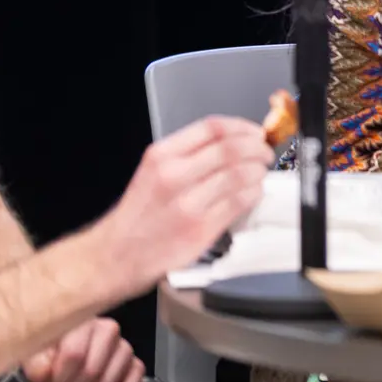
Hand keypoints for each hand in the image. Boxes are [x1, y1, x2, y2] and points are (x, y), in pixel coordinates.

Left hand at [22, 318, 141, 381]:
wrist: (68, 353)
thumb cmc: (50, 351)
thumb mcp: (35, 353)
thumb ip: (36, 362)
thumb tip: (45, 373)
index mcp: (84, 322)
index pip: (74, 354)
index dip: (58, 378)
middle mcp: (110, 331)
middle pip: (92, 373)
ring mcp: (126, 349)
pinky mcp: (136, 366)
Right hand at [91, 116, 272, 296]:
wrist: (117, 254)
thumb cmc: (139, 213)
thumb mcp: (154, 170)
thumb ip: (190, 153)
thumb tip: (234, 141)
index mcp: (162, 156)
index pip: (212, 128)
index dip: (242, 127)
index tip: (254, 132)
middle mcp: (174, 176)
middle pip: (232, 149)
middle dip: (257, 148)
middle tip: (264, 152)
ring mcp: (188, 204)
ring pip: (240, 175)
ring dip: (258, 171)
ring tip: (259, 173)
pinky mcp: (201, 229)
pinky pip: (240, 202)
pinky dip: (254, 193)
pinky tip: (252, 192)